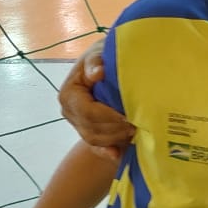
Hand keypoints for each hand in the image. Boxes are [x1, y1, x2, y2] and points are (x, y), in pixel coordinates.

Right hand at [58, 38, 133, 160]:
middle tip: (138, 124)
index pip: (88, 111)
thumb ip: (96, 62)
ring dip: (115, 138)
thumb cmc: (103, 56)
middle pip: (91, 128)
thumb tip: (98, 73)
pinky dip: (107, 152)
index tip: (128, 115)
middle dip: (115, 129)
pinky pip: (95, 146)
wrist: (106, 64)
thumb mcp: (99, 52)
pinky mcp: (87, 130)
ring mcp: (77, 123)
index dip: (108, 116)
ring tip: (136, 131)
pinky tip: (118, 155)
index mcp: (69, 93)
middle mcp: (69, 110)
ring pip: (94, 139)